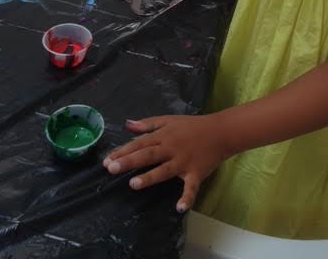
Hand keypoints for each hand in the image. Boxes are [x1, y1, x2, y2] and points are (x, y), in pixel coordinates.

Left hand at [103, 114, 226, 212]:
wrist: (220, 132)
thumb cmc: (192, 126)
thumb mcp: (168, 120)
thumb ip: (147, 124)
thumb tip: (127, 125)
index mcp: (163, 136)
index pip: (140, 143)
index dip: (123, 151)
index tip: (107, 160)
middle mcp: (171, 148)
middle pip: (148, 155)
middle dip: (129, 161)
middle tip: (111, 168)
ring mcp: (184, 161)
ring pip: (164, 170)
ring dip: (150, 177)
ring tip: (133, 184)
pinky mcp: (196, 173)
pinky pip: (191, 187)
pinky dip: (187, 197)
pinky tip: (180, 208)